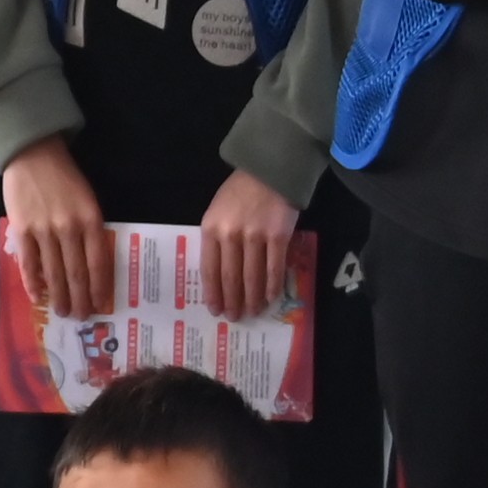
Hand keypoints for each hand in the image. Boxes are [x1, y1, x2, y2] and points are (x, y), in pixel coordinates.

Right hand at [0, 137, 115, 317]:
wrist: (33, 154)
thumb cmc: (64, 177)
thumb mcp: (88, 200)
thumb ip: (90, 230)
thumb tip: (90, 265)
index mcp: (90, 220)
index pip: (98, 263)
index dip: (99, 288)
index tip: (100, 305)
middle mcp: (69, 228)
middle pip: (76, 273)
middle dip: (80, 299)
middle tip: (82, 316)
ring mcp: (43, 230)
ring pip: (53, 273)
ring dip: (59, 297)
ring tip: (63, 312)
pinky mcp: (21, 229)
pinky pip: (28, 263)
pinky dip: (33, 283)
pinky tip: (38, 297)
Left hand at [199, 163, 303, 319]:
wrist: (270, 170)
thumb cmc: (240, 192)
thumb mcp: (217, 211)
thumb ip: (216, 239)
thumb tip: (218, 275)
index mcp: (211, 228)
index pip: (209, 270)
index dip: (213, 294)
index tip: (215, 310)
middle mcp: (231, 235)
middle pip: (230, 277)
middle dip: (232, 301)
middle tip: (235, 317)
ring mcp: (255, 236)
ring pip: (252, 277)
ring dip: (252, 299)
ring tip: (252, 312)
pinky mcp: (278, 236)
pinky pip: (274, 268)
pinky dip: (271, 286)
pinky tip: (270, 298)